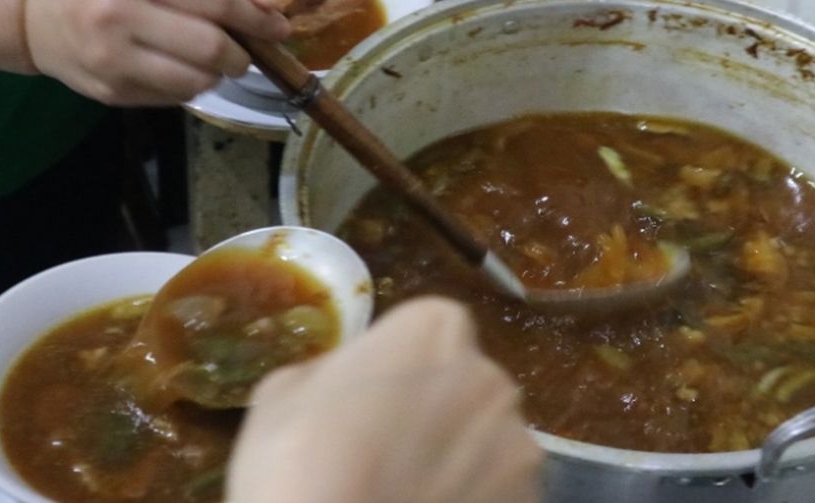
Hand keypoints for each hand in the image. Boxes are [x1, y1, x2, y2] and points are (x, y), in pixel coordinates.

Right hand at [24, 0, 289, 105]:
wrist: (32, 10)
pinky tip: (181, 68)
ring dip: (218, 74)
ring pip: (197, 81)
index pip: (217, 1)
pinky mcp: (110, 92)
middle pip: (213, 48)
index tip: (277, 25)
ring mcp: (112, 59)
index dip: (257, 17)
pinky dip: (191, 86)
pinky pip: (174, 98)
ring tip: (212, 59)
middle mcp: (120, 16)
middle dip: (242, 54)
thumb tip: (265, 1)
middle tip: (243, 51)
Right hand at [227, 297, 542, 502]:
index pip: (425, 328)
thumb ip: (332, 372)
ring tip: (406, 489)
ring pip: (484, 438)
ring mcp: (518, 443)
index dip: (395, 363)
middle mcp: (490, 376)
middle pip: (463, 380)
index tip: (367, 396)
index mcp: (434, 329)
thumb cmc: (302, 463)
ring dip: (457, 455)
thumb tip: (343, 381)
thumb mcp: (283, 395)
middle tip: (383, 446)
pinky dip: (473, 497)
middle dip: (433, 405)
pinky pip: (497, 488)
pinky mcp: (531, 499)